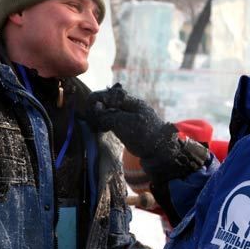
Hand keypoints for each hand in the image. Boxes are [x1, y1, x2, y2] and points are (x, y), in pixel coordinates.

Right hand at [87, 83, 208, 179]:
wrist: (161, 153)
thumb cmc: (144, 136)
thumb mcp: (125, 123)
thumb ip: (108, 115)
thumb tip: (95, 108)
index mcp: (131, 102)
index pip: (108, 95)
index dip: (96, 100)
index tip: (88, 109)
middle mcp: (129, 107)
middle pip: (107, 102)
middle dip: (97, 109)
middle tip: (91, 120)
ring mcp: (129, 117)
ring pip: (108, 111)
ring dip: (100, 116)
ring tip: (95, 125)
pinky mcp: (127, 127)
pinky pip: (112, 120)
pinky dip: (104, 123)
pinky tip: (101, 129)